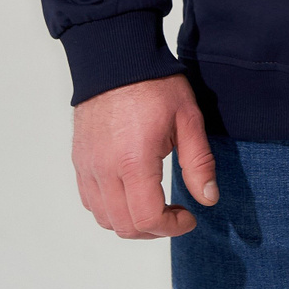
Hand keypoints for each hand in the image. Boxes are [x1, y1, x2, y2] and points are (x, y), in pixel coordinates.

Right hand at [71, 74, 217, 239]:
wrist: (116, 58)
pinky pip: (90, 200)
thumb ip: (199, 163)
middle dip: (154, 229)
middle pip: (124, 226)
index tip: (190, 217)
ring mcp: (88, 167)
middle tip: (176, 214)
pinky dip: (110, 208)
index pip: (148, 218)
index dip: (173, 227)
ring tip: (155, 205)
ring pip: (104, 218)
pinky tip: (132, 193)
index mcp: (133, 161)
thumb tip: (208, 199)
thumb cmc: (154, 85)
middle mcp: (104, 170)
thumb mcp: (188, 119)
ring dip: (131, 222)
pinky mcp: (80, 160)